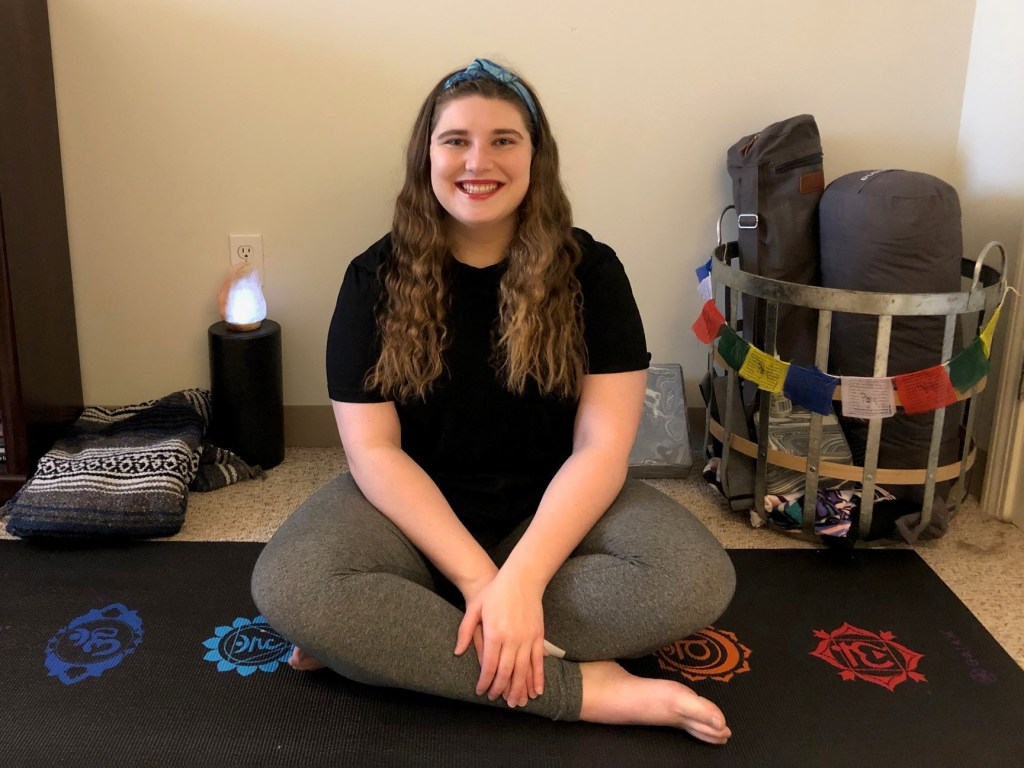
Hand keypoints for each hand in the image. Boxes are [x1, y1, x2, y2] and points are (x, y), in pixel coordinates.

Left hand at [453, 571, 545, 707]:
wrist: (522, 578)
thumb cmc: (495, 592)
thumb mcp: (474, 608)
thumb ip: (465, 631)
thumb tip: (457, 652)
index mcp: (494, 633)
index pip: (489, 666)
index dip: (485, 682)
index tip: (480, 691)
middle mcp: (512, 639)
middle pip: (506, 672)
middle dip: (500, 689)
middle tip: (495, 699)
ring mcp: (527, 638)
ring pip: (523, 671)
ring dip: (519, 689)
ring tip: (515, 703)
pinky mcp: (539, 636)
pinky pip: (539, 662)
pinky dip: (538, 678)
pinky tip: (536, 691)